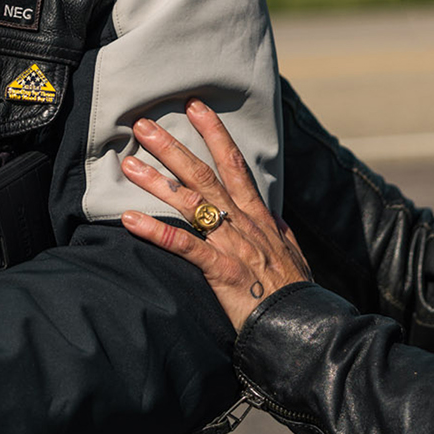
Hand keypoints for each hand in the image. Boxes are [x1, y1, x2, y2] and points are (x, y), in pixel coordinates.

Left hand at [120, 100, 311, 329]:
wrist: (304, 326)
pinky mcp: (222, 272)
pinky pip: (185, 246)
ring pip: (191, 204)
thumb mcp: (291, 253)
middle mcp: (244, 223)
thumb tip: (273, 215)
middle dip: (173, 147)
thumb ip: (277, 231)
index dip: (215, 133)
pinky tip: (130, 219)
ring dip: (157, 182)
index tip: (195, 106)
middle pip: (205, 175)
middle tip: (144, 124)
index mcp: (258, 216)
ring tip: (128, 164)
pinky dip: (156, 232)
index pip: (234, 163)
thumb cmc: (295, 292)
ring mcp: (233, 245)